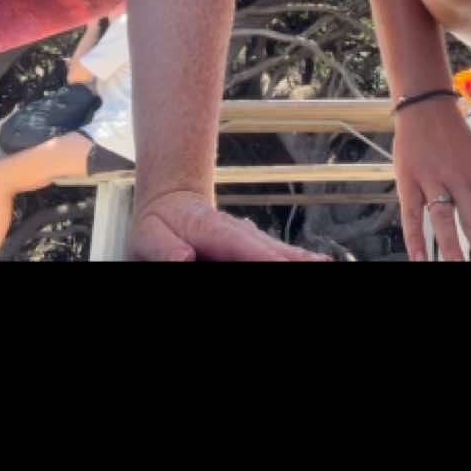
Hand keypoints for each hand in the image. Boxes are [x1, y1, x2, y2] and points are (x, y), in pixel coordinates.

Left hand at [128, 190, 330, 262]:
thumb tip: (182, 259)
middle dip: (292, 259)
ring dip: (298, 257)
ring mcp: (247, 240)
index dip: (264, 257)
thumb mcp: (148, 236)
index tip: (283, 265)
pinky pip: (274, 253)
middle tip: (319, 265)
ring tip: (322, 263)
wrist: (171, 205)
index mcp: (213, 229)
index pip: (242, 245)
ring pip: (276, 250)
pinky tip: (313, 260)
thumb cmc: (159, 226)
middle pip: (268, 248)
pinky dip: (292, 256)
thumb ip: (163, 249)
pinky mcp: (251, 249)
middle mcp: (238, 232)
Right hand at [394, 100, 470, 261]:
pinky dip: (414, 237)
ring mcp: (432, 179)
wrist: (425, 105)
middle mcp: (458, 178)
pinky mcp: (408, 180)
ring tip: (460, 269)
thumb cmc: (451, 133)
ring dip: (453, 249)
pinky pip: (411, 214)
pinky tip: (419, 259)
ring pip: (444, 220)